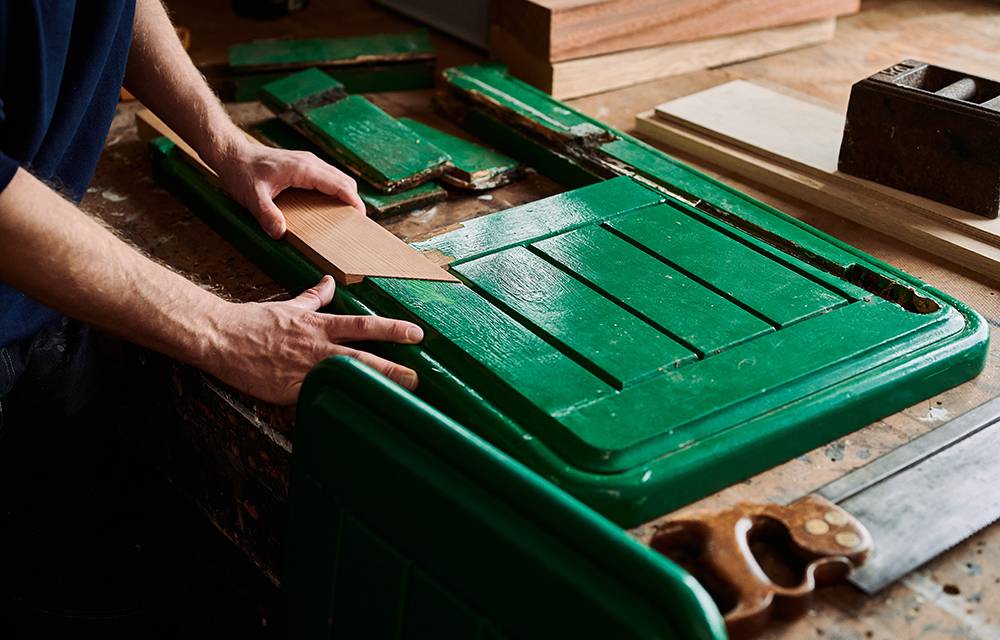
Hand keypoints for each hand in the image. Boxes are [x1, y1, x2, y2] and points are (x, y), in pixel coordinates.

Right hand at [199, 276, 422, 403]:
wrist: (220, 337)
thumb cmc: (253, 322)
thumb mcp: (289, 306)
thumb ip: (314, 297)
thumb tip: (330, 282)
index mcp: (319, 326)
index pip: (364, 326)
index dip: (392, 329)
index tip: (417, 334)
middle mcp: (316, 348)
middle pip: (362, 357)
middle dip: (392, 367)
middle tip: (419, 376)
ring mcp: (304, 370)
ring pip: (345, 379)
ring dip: (372, 387)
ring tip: (397, 397)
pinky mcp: (289, 390)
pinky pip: (317, 400)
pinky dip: (336, 406)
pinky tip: (356, 418)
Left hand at [211, 138, 365, 238]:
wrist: (232, 153)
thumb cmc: (241, 171)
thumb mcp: (252, 197)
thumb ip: (266, 215)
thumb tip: (280, 233)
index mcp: (303, 169)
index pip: (339, 184)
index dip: (353, 200)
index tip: (361, 216)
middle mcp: (310, 163)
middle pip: (344, 180)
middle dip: (353, 200)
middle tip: (354, 222)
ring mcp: (307, 162)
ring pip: (337, 177)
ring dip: (344, 194)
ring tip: (343, 216)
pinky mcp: (303, 164)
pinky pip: (327, 177)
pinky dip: (334, 190)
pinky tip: (326, 205)